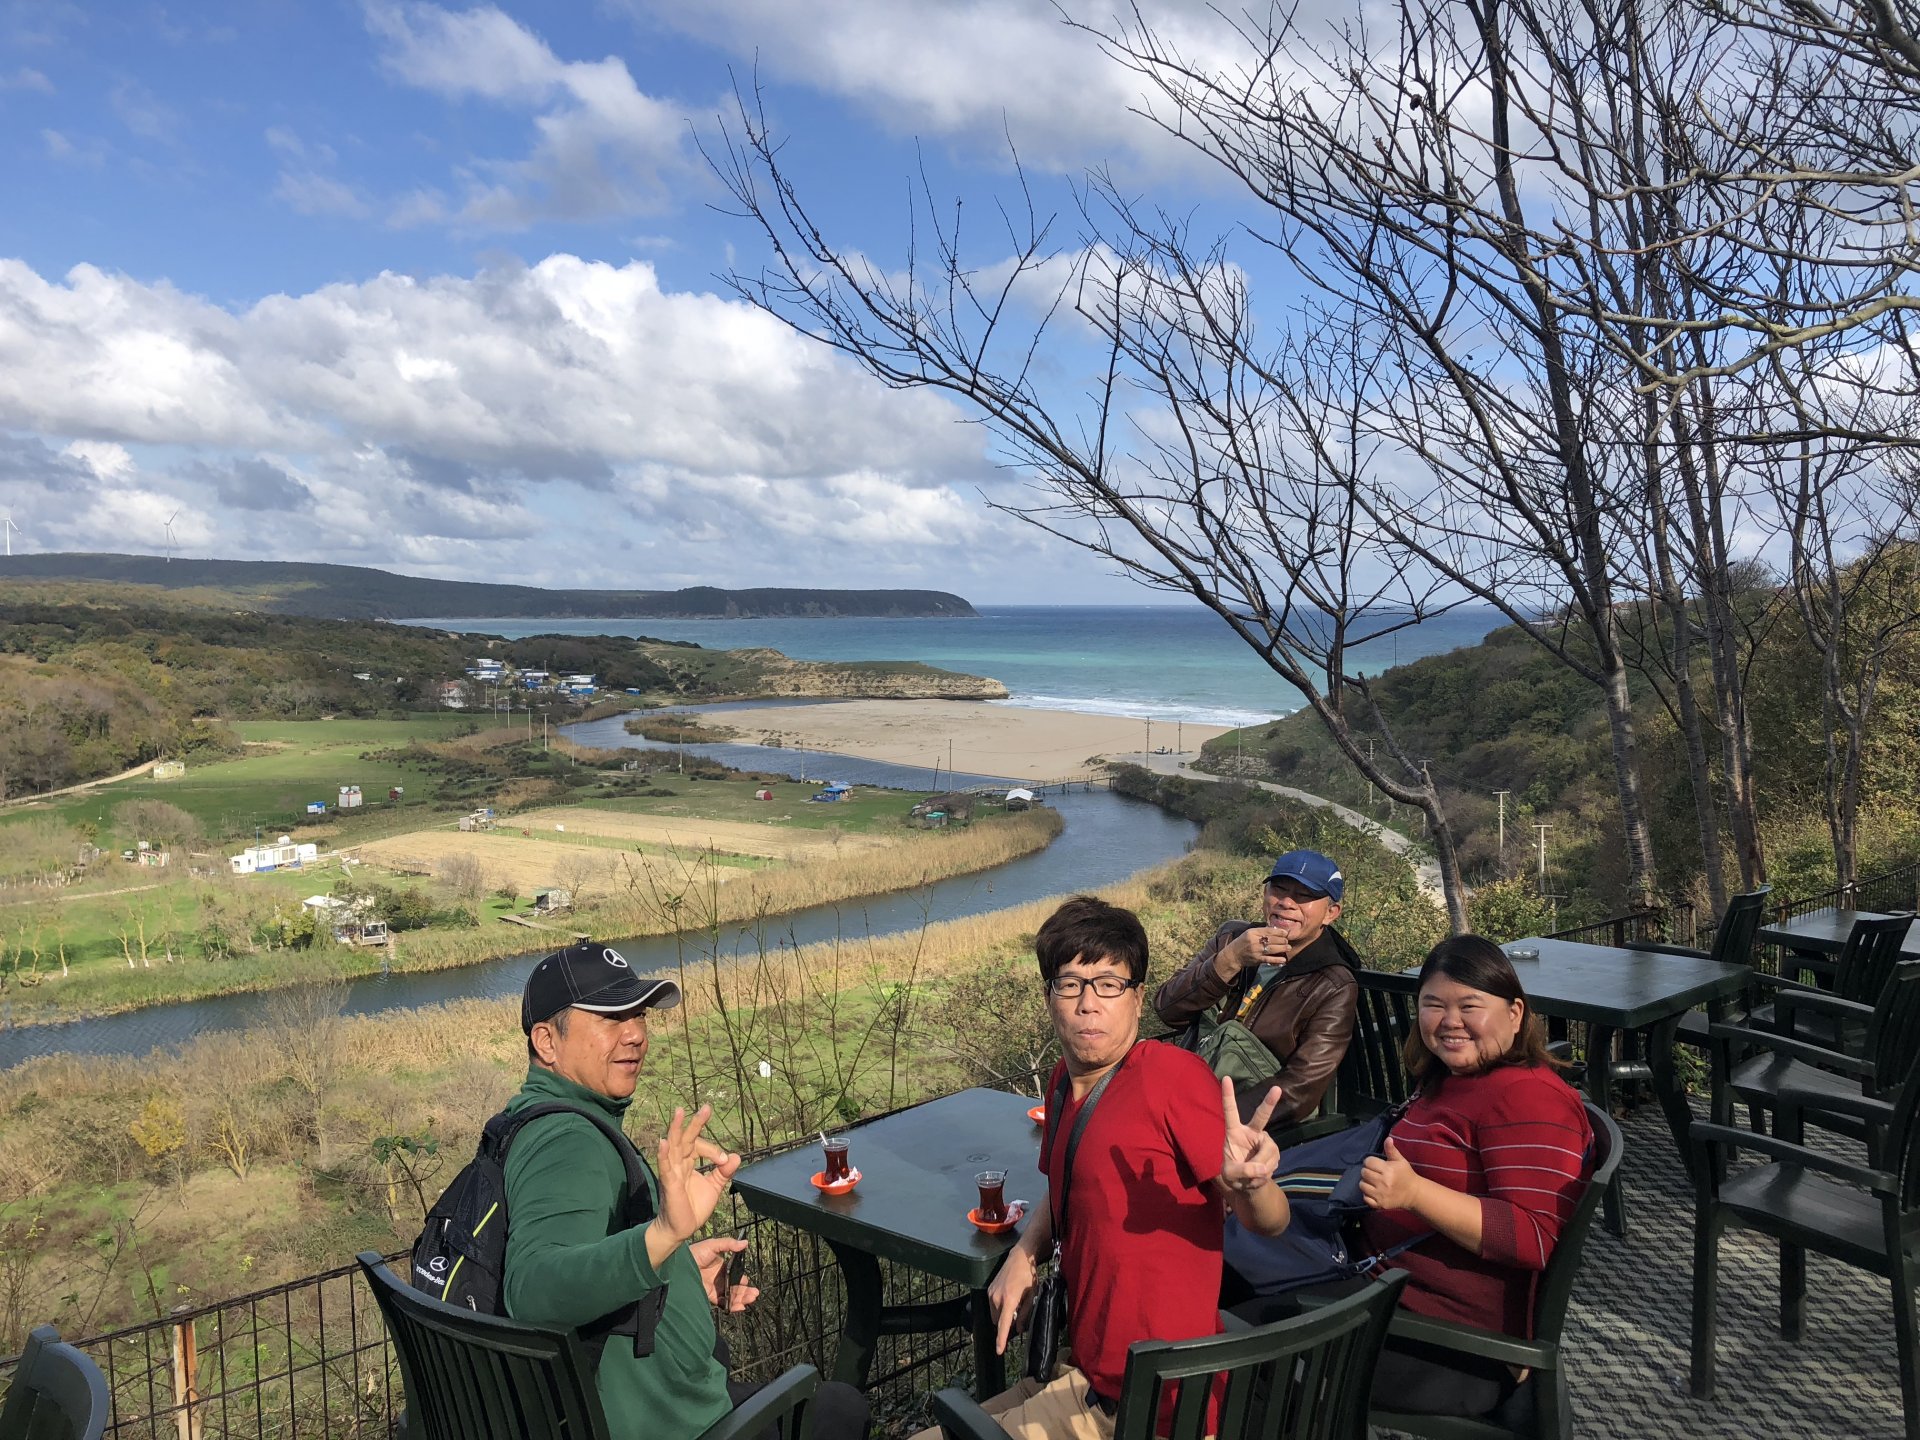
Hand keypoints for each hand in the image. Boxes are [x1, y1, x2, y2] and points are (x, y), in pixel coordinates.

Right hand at [654, 1105, 740, 1245]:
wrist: (681, 1230)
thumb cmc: (693, 1208)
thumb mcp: (714, 1187)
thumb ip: (724, 1172)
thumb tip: (736, 1156)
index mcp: (688, 1163)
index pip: (699, 1145)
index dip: (713, 1150)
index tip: (723, 1160)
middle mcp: (679, 1164)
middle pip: (686, 1139)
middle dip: (695, 1123)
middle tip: (706, 1108)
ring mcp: (672, 1173)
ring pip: (674, 1147)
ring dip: (676, 1129)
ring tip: (679, 1111)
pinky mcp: (669, 1184)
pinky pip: (665, 1167)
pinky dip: (664, 1154)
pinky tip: (664, 1142)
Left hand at [689, 1237, 758, 1312]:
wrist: (679, 1264)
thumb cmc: (694, 1252)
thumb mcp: (712, 1245)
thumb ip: (729, 1244)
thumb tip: (745, 1243)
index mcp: (721, 1266)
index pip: (734, 1275)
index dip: (742, 1280)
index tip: (748, 1282)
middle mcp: (718, 1278)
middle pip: (734, 1287)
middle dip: (745, 1291)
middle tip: (754, 1294)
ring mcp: (714, 1287)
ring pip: (730, 1295)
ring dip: (741, 1299)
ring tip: (750, 1300)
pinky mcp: (708, 1295)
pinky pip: (722, 1302)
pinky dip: (731, 1305)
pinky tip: (739, 1306)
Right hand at [986, 1244, 1037, 1354]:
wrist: (1019, 1257)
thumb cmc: (1028, 1276)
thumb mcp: (1031, 1296)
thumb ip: (1025, 1314)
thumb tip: (1019, 1330)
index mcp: (1009, 1300)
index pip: (1003, 1324)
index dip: (1001, 1339)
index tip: (999, 1350)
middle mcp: (997, 1298)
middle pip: (998, 1321)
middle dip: (1005, 1324)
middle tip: (1018, 1317)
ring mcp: (991, 1293)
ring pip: (994, 1315)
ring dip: (1002, 1316)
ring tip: (1015, 1306)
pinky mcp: (989, 1289)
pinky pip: (992, 1306)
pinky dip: (999, 1308)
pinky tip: (1009, 1300)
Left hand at [1218, 1078, 1280, 1192]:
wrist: (1249, 1185)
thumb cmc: (1234, 1174)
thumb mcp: (1230, 1175)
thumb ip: (1242, 1171)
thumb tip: (1261, 1168)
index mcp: (1234, 1131)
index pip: (1230, 1111)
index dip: (1228, 1095)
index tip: (1226, 1078)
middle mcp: (1251, 1132)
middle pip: (1261, 1116)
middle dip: (1269, 1102)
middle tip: (1277, 1088)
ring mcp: (1265, 1141)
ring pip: (1268, 1152)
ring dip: (1260, 1168)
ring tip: (1252, 1176)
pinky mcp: (1274, 1152)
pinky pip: (1272, 1163)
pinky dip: (1265, 1174)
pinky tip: (1260, 1176)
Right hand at [1223, 926, 1285, 973]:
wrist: (1233, 955)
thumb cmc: (1243, 942)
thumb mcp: (1250, 933)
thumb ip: (1261, 931)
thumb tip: (1276, 930)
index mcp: (1252, 933)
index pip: (1268, 931)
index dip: (1279, 932)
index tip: (1286, 933)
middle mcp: (1254, 941)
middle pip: (1272, 940)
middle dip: (1282, 940)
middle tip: (1287, 941)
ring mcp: (1256, 951)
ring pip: (1272, 949)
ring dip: (1282, 948)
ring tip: (1288, 948)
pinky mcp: (1257, 959)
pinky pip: (1269, 959)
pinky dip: (1277, 960)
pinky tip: (1283, 959)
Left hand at [1359, 1136, 1422, 1210]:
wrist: (1414, 1194)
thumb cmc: (1406, 1175)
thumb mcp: (1401, 1161)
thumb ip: (1391, 1150)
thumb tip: (1388, 1138)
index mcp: (1388, 1170)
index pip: (1368, 1162)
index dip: (1370, 1162)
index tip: (1375, 1164)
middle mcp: (1383, 1182)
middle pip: (1364, 1173)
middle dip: (1367, 1171)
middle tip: (1374, 1173)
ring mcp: (1381, 1194)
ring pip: (1362, 1185)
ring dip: (1366, 1182)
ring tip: (1374, 1182)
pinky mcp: (1379, 1204)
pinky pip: (1365, 1198)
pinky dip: (1368, 1194)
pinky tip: (1374, 1191)